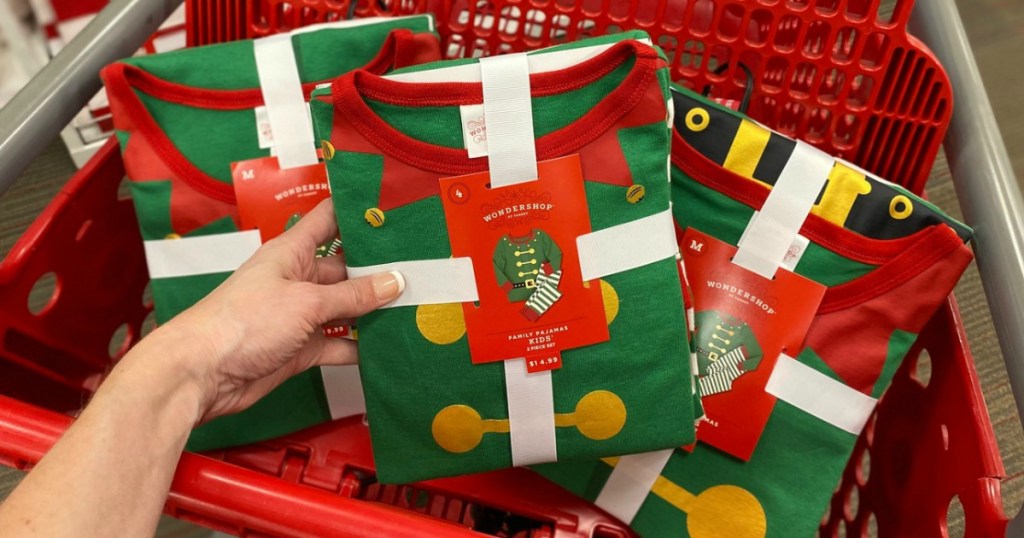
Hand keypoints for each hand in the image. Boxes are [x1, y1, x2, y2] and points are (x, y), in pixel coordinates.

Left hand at [143, 199, 402, 423]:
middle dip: (379, 270)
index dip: (356, 211)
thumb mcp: (306, 301)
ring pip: (346, 309)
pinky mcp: (301, 348)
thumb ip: (353, 296)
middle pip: (346, 270)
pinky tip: (387, 347)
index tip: (390, 205)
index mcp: (292, 253)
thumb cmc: (242, 321)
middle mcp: (298, 280)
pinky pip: (338, 345)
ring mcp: (300, 316)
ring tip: (415, 308)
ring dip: (374, 312)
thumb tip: (394, 282)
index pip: (329, 220)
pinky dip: (360, 348)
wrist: (203, 373)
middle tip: (420, 268)